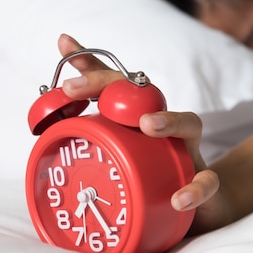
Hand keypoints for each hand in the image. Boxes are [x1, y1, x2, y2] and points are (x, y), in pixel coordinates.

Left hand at [58, 34, 225, 234]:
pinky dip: (194, 188)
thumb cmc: (153, 184)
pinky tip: (178, 199)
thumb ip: (94, 152)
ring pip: (189, 123)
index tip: (63, 43)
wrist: (198, 210)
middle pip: (145, 93)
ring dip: (168, 120)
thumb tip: (47, 143)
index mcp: (139, 121)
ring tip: (148, 125)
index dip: (90, 65)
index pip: (115, 86)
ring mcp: (188, 150)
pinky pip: (206, 180)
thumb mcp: (119, 167)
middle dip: (110, 84)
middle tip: (74, 88)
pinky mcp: (204, 179)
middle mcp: (166, 127)